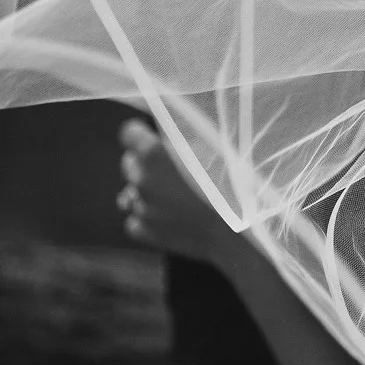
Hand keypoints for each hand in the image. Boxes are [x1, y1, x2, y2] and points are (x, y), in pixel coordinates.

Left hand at [117, 118, 235, 267]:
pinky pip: (135, 219)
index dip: (139, 134)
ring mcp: (141, 206)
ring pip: (131, 193)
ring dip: (146, 192)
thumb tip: (167, 137)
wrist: (236, 228)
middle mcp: (141, 178)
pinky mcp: (144, 230)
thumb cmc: (228, 182)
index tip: (149, 138)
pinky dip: (146, 217)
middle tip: (170, 169)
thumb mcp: (208, 149)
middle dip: (144, 164)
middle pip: (129, 163)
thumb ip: (180, 140)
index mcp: (154, 153)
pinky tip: (169, 216)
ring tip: (172, 195)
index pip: (128, 133)